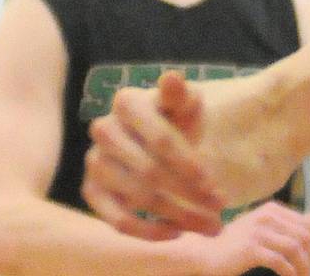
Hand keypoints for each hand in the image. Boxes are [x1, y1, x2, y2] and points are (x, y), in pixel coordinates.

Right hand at [83, 71, 226, 238]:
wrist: (156, 136)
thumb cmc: (176, 118)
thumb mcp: (185, 103)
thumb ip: (181, 95)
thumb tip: (172, 77)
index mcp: (127, 102)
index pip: (162, 140)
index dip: (189, 164)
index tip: (214, 184)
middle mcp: (103, 130)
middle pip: (150, 172)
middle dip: (189, 194)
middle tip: (219, 209)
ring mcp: (93, 161)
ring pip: (137, 198)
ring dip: (176, 215)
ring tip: (208, 225)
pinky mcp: (90, 190)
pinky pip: (115, 219)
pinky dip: (147, 231)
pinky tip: (176, 232)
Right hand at [201, 202, 309, 275]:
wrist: (205, 254)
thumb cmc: (236, 243)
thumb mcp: (263, 228)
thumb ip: (287, 223)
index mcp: (272, 209)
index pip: (306, 225)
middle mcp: (267, 216)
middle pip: (304, 236)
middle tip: (309, 271)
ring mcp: (258, 232)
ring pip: (294, 249)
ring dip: (303, 266)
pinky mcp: (251, 249)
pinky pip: (279, 261)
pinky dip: (289, 272)